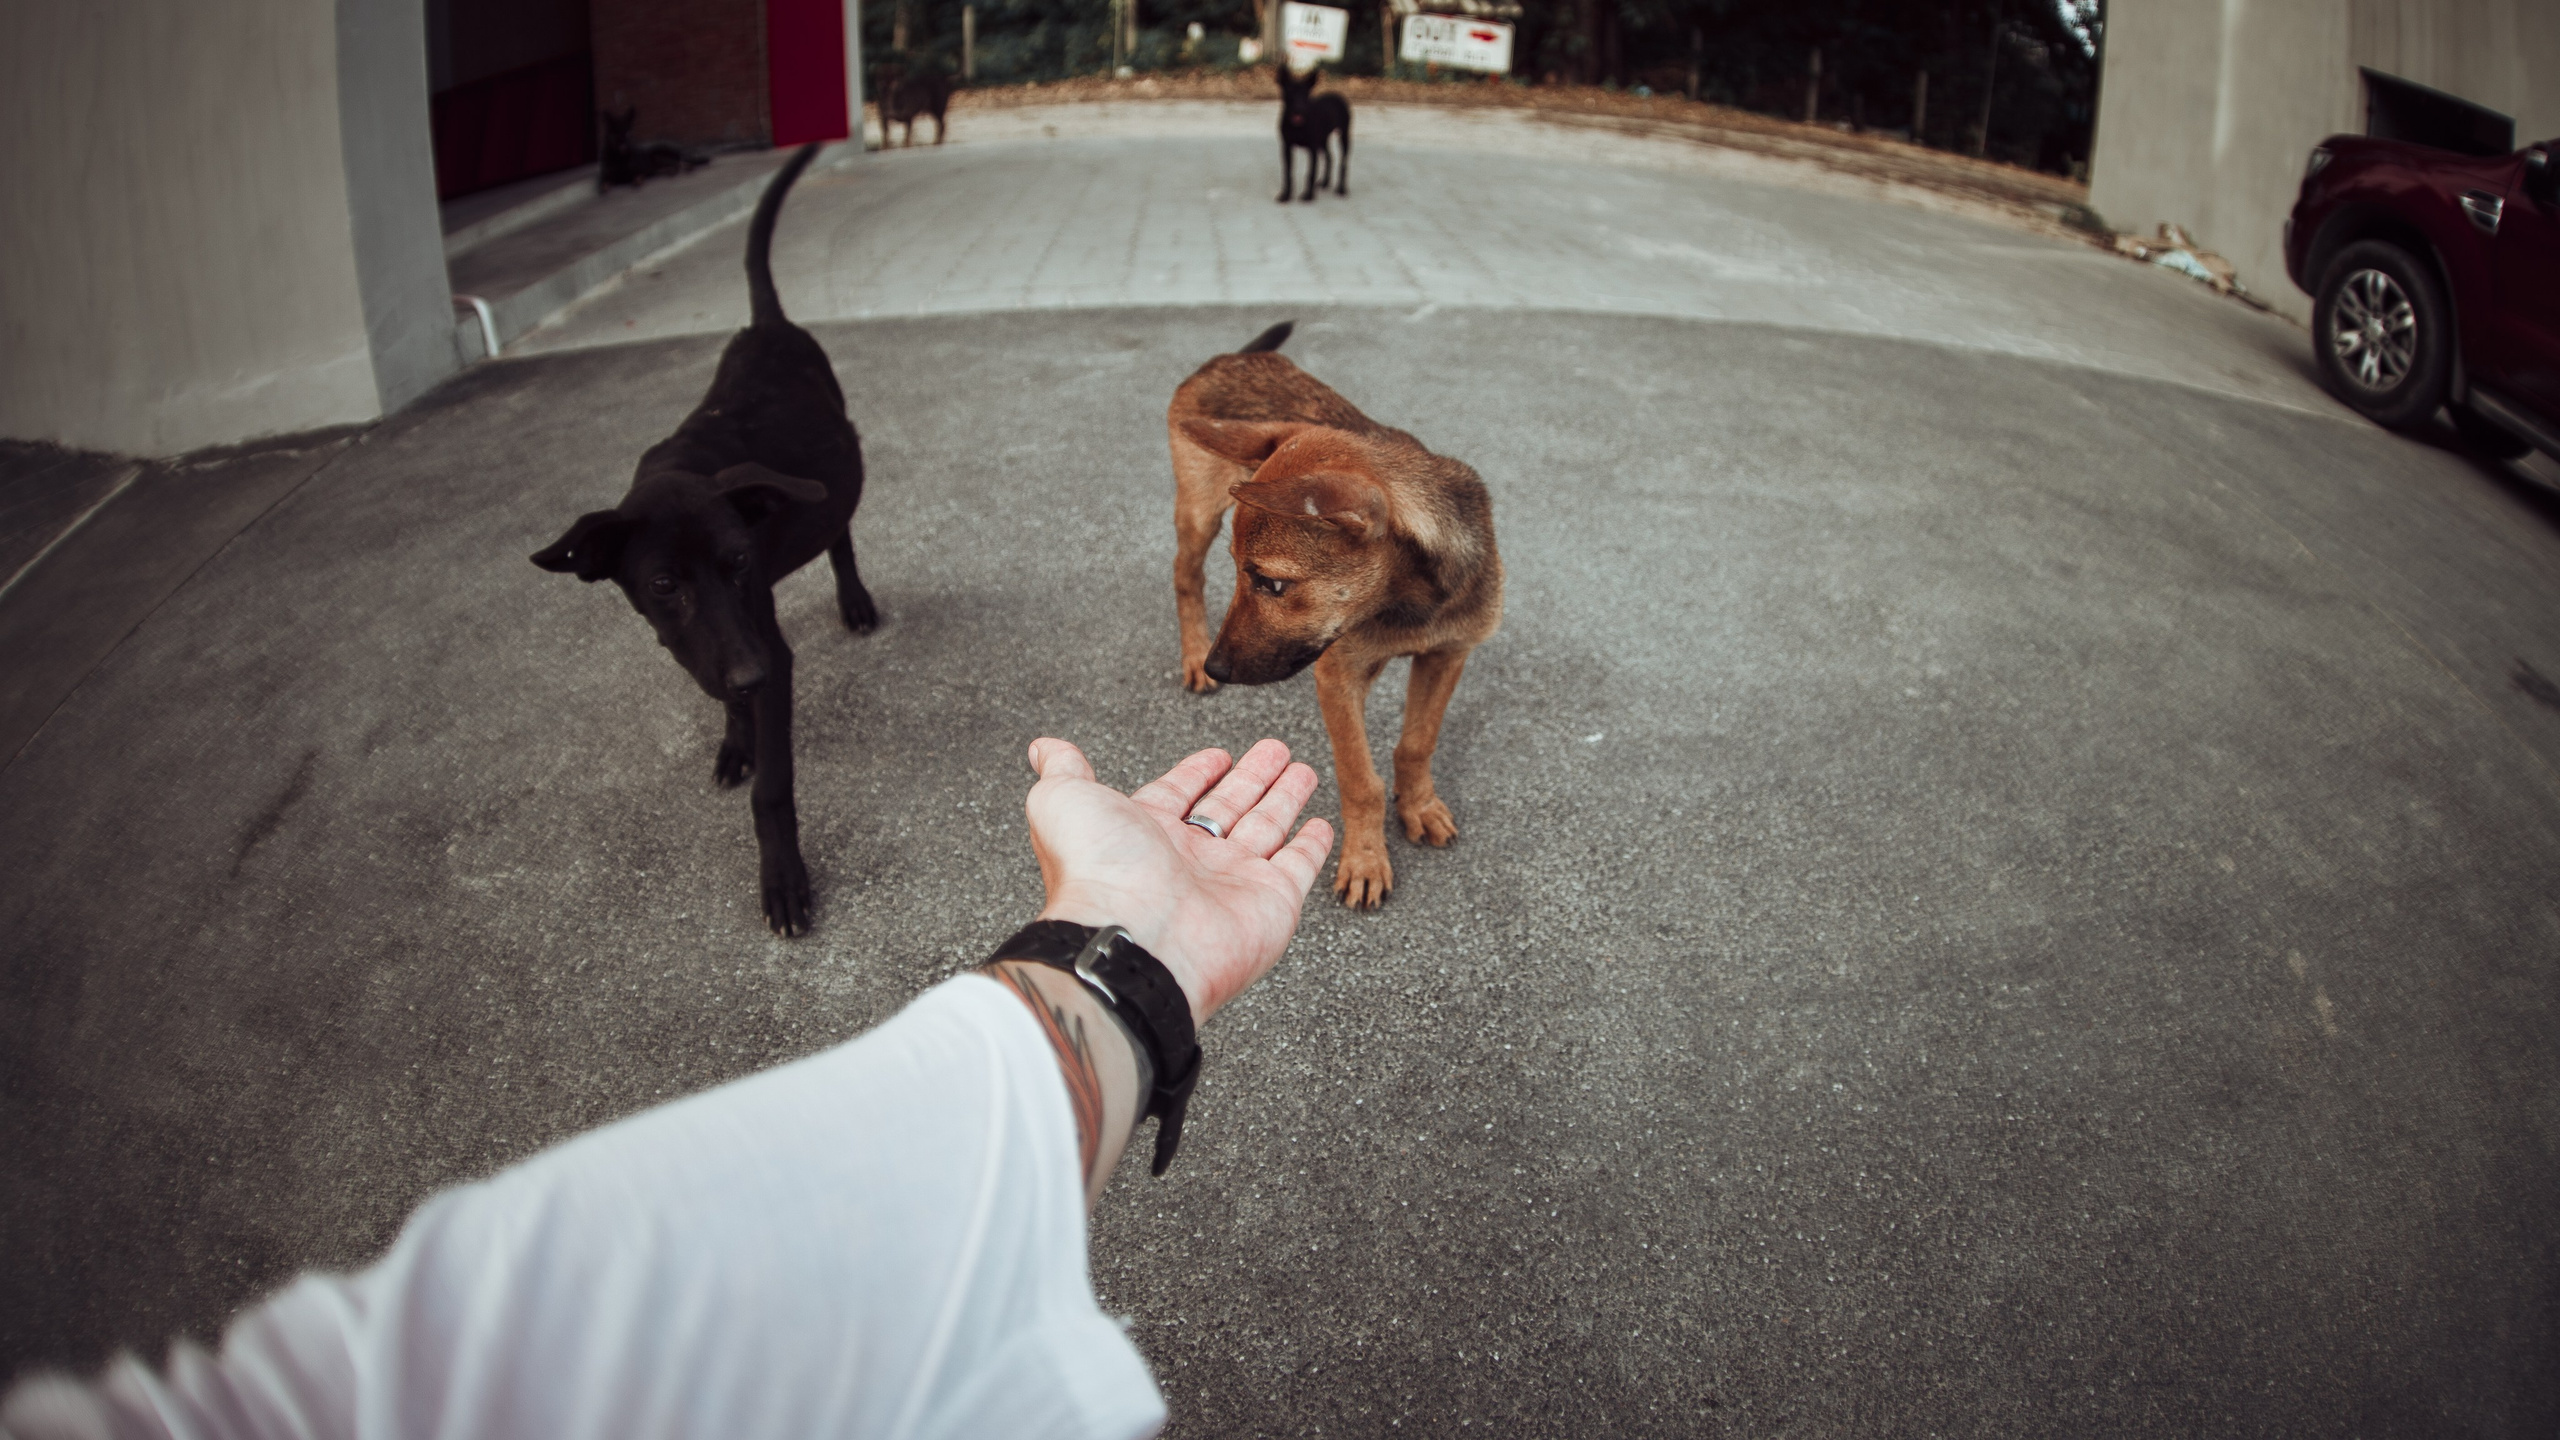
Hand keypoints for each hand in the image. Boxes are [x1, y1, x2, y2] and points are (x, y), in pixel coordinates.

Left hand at [1024, 737, 1334, 1026]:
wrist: (1133, 939)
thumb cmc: (1096, 873)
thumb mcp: (1064, 801)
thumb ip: (1063, 770)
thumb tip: (1042, 748)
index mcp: (1144, 835)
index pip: (1177, 795)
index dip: (1197, 773)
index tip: (1217, 754)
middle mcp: (1189, 861)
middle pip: (1228, 808)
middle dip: (1252, 777)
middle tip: (1274, 749)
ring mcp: (1232, 883)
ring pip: (1266, 829)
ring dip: (1284, 798)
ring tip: (1301, 769)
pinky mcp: (1272, 903)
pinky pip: (1298, 867)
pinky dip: (1312, 846)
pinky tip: (1320, 824)